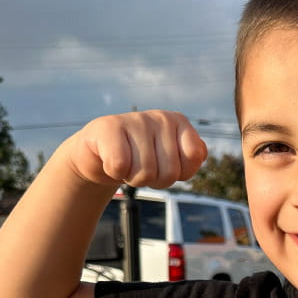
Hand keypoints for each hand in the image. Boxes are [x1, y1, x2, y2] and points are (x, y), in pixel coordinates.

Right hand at [66, 109, 207, 187]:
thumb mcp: (171, 156)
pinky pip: (120, 166)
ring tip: (128, 165)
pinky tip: (111, 161)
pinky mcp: (109, 127)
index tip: (167, 166)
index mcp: (179, 122)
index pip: (195, 156)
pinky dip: (114, 173)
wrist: (98, 154)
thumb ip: (193, 155)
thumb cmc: (140, 158)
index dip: (181, 173)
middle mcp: (161, 117)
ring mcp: (136, 120)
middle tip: (142, 168)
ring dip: (134, 179)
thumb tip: (200, 152)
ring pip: (145, 173)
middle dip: (155, 181)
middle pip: (169, 173)